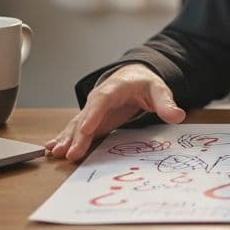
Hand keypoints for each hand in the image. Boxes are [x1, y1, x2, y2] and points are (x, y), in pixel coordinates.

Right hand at [44, 63, 186, 161]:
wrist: (133, 76)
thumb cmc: (145, 83)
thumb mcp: (159, 90)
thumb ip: (166, 103)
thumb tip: (177, 115)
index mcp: (115, 88)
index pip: (102, 101)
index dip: (93, 115)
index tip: (86, 129)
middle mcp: (99, 99)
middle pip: (86, 116)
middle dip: (77, 135)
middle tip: (69, 152)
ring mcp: (93, 109)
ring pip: (77, 124)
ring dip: (66, 138)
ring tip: (56, 153)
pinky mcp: (91, 119)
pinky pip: (76, 128)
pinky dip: (65, 138)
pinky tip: (52, 148)